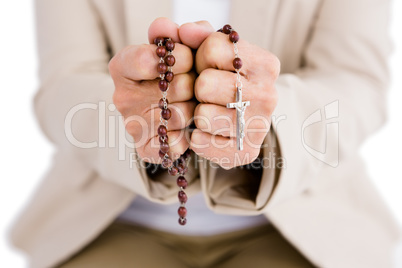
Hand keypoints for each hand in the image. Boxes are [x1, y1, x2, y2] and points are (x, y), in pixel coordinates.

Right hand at [109, 18, 194, 162]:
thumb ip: (186, 33)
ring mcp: (132, 125)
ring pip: (182, 115)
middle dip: (195, 84)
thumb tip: (181, 30)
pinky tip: (188, 128)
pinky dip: (189, 136)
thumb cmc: (181, 72)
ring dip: (197, 109)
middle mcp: (123, 96)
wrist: (176, 107)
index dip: (181, 58)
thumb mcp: (185, 45)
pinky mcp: (145, 149)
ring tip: (192, 104)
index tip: (189, 59)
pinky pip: (176, 145)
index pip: (150, 59)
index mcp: (123, 66)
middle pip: (176, 88)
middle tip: (194, 85)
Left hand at [180, 23, 279, 168]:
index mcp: (266, 64)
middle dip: (198, 87)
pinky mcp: (246, 152)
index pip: (212, 49)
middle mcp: (269, 95)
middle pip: (205, 84)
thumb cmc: (222, 78)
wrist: (239, 116)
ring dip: (197, 113)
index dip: (200, 58)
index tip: (209, 66)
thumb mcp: (212, 51)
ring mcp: (260, 126)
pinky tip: (208, 131)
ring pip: (202, 116)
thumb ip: (197, 35)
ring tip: (209, 111)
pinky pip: (200, 142)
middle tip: (207, 92)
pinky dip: (196, 137)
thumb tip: (185, 31)